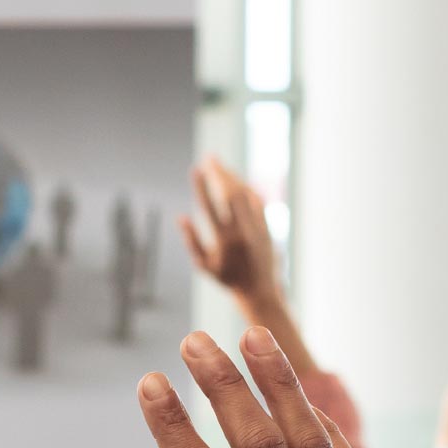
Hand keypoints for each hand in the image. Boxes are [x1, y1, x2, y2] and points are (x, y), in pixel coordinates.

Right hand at [180, 157, 280, 309]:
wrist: (259, 290)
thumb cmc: (227, 278)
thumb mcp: (204, 265)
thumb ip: (192, 241)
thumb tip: (180, 217)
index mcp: (224, 242)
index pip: (209, 206)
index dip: (201, 186)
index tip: (195, 169)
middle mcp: (242, 233)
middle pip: (229, 194)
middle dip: (219, 173)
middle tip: (209, 158)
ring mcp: (256, 228)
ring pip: (245, 194)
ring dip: (232, 177)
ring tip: (221, 167)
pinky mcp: (267, 226)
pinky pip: (257, 200)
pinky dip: (247, 188)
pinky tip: (238, 181)